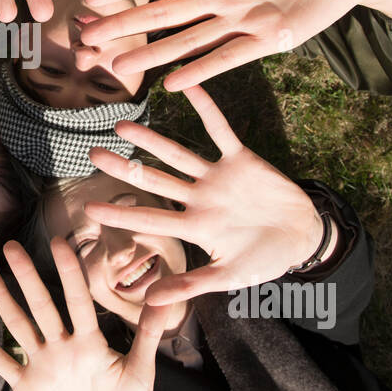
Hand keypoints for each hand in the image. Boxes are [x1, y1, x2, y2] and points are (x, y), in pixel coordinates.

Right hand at [80, 0, 383, 88]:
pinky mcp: (267, 39)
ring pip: (188, 41)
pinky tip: (172, 83)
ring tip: (119, 66)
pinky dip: (201, 71)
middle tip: (88, 40)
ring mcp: (242, 20)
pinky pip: (228, 58)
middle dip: (126, 26)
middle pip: (165, 15)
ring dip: (154, 54)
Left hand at [84, 86, 329, 305]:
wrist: (302, 237)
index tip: (89, 209)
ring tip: (122, 126)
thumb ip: (190, 285)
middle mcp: (198, 198)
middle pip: (154, 180)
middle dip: (124, 168)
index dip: (120, 215)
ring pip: (178, 154)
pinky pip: (220, 130)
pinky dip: (205, 109)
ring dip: (151, 140)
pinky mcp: (240, 159)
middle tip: (91, 153)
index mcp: (194, 227)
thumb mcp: (227, 277)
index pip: (150, 219)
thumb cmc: (264, 260)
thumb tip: (150, 303)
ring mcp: (216, 177)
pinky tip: (187, 87)